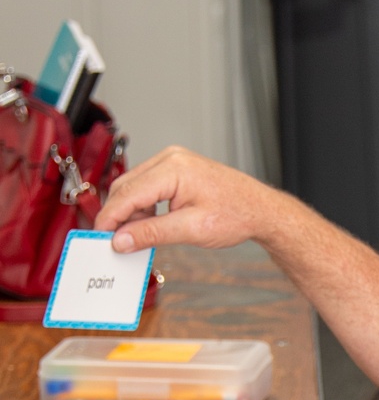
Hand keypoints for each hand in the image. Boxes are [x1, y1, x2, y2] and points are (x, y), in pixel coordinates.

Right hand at [95, 145, 277, 252]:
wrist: (259, 209)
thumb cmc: (236, 214)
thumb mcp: (191, 230)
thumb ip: (152, 234)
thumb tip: (121, 240)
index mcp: (173, 169)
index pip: (127, 194)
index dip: (110, 218)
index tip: (99, 237)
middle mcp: (170, 159)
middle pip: (125, 187)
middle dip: (117, 215)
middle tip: (112, 241)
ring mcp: (172, 161)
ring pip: (133, 186)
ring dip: (130, 212)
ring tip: (136, 237)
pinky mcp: (175, 168)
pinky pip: (147, 185)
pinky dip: (142, 206)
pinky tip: (148, 224)